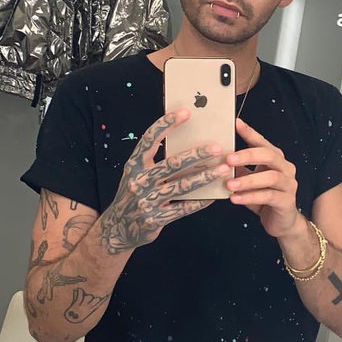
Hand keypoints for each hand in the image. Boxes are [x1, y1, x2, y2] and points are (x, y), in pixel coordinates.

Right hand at [99, 110, 229, 253]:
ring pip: (182, 186)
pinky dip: (200, 201)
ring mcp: (146, 201)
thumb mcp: (137, 174)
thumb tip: (190, 142)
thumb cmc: (134, 194)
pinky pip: (183, 208)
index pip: (149, 139)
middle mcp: (138, 181)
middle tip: (217, 148)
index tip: (186, 112)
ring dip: (205, 176)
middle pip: (172, 163)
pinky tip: (215, 195)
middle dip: (197, 154)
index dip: (167, 124)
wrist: (118, 229)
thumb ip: (156, 161)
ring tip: (223, 169)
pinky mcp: (155, 219)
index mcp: (133, 165)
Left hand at [225, 118, 299, 237]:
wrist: (281, 222)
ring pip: (270, 177)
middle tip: (229, 159)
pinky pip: (269, 197)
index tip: (236, 123)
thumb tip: (217, 158)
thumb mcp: (249, 180)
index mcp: (276, 159)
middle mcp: (285, 168)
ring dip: (248, 180)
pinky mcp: (287, 202)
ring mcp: (289, 185)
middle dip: (248, 155)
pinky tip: (235, 199)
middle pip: (269, 155)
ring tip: (229, 184)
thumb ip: (239, 169)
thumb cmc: (263, 198)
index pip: (263, 142)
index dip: (250, 133)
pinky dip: (250, 197)